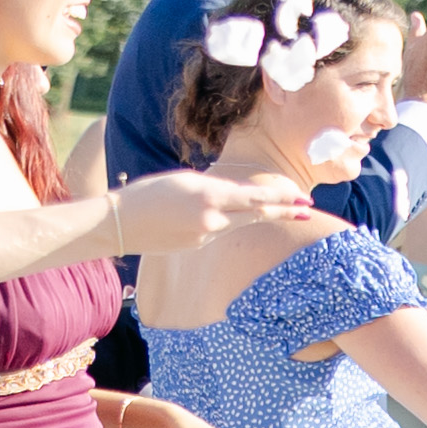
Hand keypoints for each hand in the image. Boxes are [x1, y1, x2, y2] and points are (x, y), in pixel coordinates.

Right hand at [107, 168, 318, 252]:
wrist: (118, 224)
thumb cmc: (148, 194)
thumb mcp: (185, 181)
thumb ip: (215, 188)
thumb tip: (237, 195)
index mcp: (210, 194)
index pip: (255, 196)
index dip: (281, 198)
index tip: (303, 198)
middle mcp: (213, 217)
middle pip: (257, 214)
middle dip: (284, 211)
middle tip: (308, 209)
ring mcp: (206, 234)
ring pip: (239, 223)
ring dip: (260, 217)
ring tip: (285, 212)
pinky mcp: (197, 246)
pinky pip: (217, 231)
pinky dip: (225, 223)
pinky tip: (215, 216)